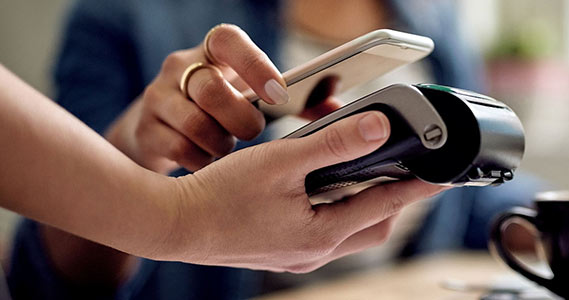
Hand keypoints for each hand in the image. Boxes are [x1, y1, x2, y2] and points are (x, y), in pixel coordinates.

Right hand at [105, 24, 287, 173]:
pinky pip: (180, 150)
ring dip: (221, 144)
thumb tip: (333, 107)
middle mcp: (180, 68)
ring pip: (195, 124)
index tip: (278, 95)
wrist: (164, 129)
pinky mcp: (145, 129)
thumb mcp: (256, 96)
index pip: (227, 41)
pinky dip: (202, 161)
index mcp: (212, 52)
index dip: (254, 65)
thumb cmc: (224, 110)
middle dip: (241, 120)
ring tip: (227, 147)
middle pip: (211, 89)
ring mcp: (158, 97)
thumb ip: (300, 101)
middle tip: (254, 132)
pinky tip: (208, 162)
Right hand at [166, 111, 445, 271]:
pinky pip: (323, 233)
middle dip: (391, 199)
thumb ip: (334, 145)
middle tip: (400, 172)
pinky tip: (320, 192)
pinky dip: (334, 211)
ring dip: (361, 205)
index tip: (440, 176)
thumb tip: (379, 129)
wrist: (175, 224)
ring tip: (362, 176)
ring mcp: (296, 254)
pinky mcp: (280, 249)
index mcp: (320, 234)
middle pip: (371, 226)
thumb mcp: (282, 162)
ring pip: (347, 232)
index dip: (415, 188)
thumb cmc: (221, 197)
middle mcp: (313, 251)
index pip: (385, 206)